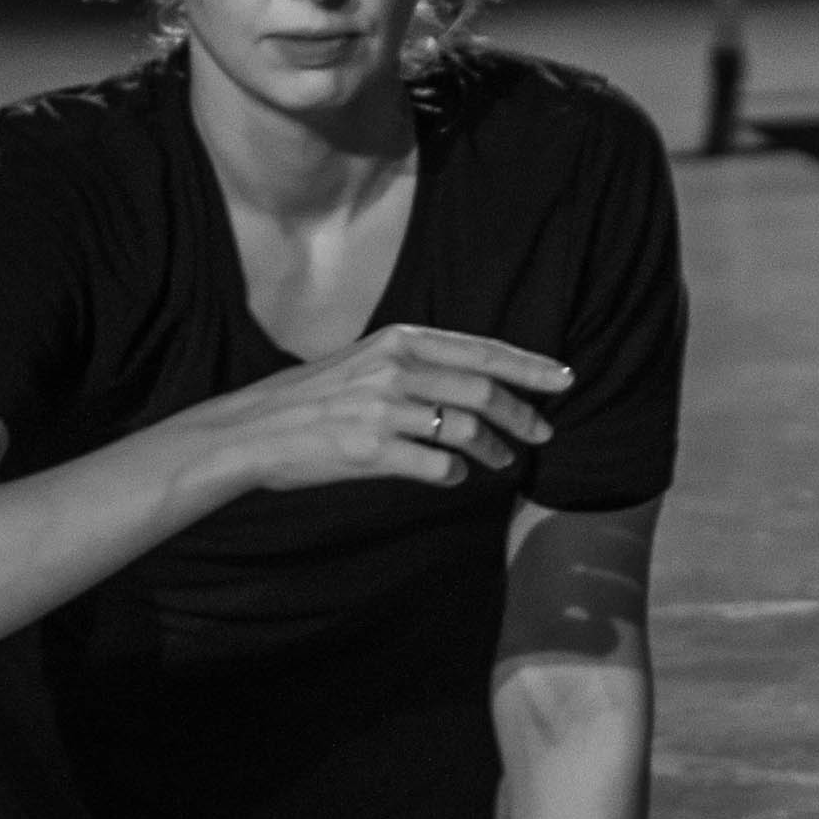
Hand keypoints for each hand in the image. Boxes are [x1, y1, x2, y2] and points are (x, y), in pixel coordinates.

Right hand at [213, 326, 569, 495]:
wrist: (254, 430)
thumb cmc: (312, 397)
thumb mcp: (367, 360)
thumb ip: (416, 364)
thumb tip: (474, 383)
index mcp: (399, 340)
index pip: (481, 350)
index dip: (528, 366)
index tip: (564, 380)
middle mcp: (396, 368)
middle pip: (484, 390)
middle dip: (524, 413)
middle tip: (543, 433)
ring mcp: (385, 410)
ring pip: (467, 429)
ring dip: (494, 451)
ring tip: (503, 464)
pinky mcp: (372, 451)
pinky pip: (435, 465)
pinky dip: (453, 474)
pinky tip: (453, 478)